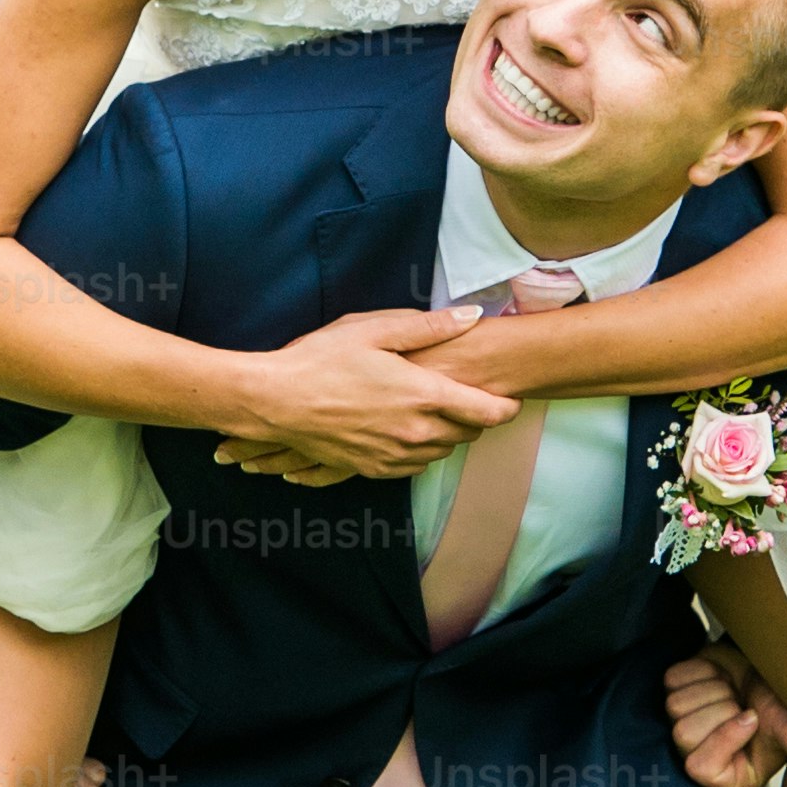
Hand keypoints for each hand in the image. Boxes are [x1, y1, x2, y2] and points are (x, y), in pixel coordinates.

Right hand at [212, 306, 514, 483]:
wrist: (275, 401)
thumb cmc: (321, 359)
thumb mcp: (375, 330)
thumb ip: (428, 327)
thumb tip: (472, 317)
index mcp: (423, 395)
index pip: (488, 412)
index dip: (507, 406)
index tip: (511, 398)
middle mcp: (415, 432)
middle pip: (469, 434)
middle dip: (475, 417)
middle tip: (467, 396)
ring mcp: (394, 455)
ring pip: (443, 451)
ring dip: (448, 434)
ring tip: (436, 411)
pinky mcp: (373, 469)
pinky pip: (415, 466)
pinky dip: (421, 450)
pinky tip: (408, 431)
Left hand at [665, 646, 786, 786]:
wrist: (769, 670)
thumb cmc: (780, 704)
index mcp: (725, 777)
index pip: (699, 768)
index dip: (724, 737)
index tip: (751, 717)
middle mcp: (699, 756)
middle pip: (683, 733)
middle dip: (720, 708)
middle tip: (742, 702)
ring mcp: (683, 724)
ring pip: (675, 706)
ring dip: (711, 688)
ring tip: (733, 689)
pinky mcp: (675, 693)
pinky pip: (673, 680)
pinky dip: (699, 670)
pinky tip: (719, 675)